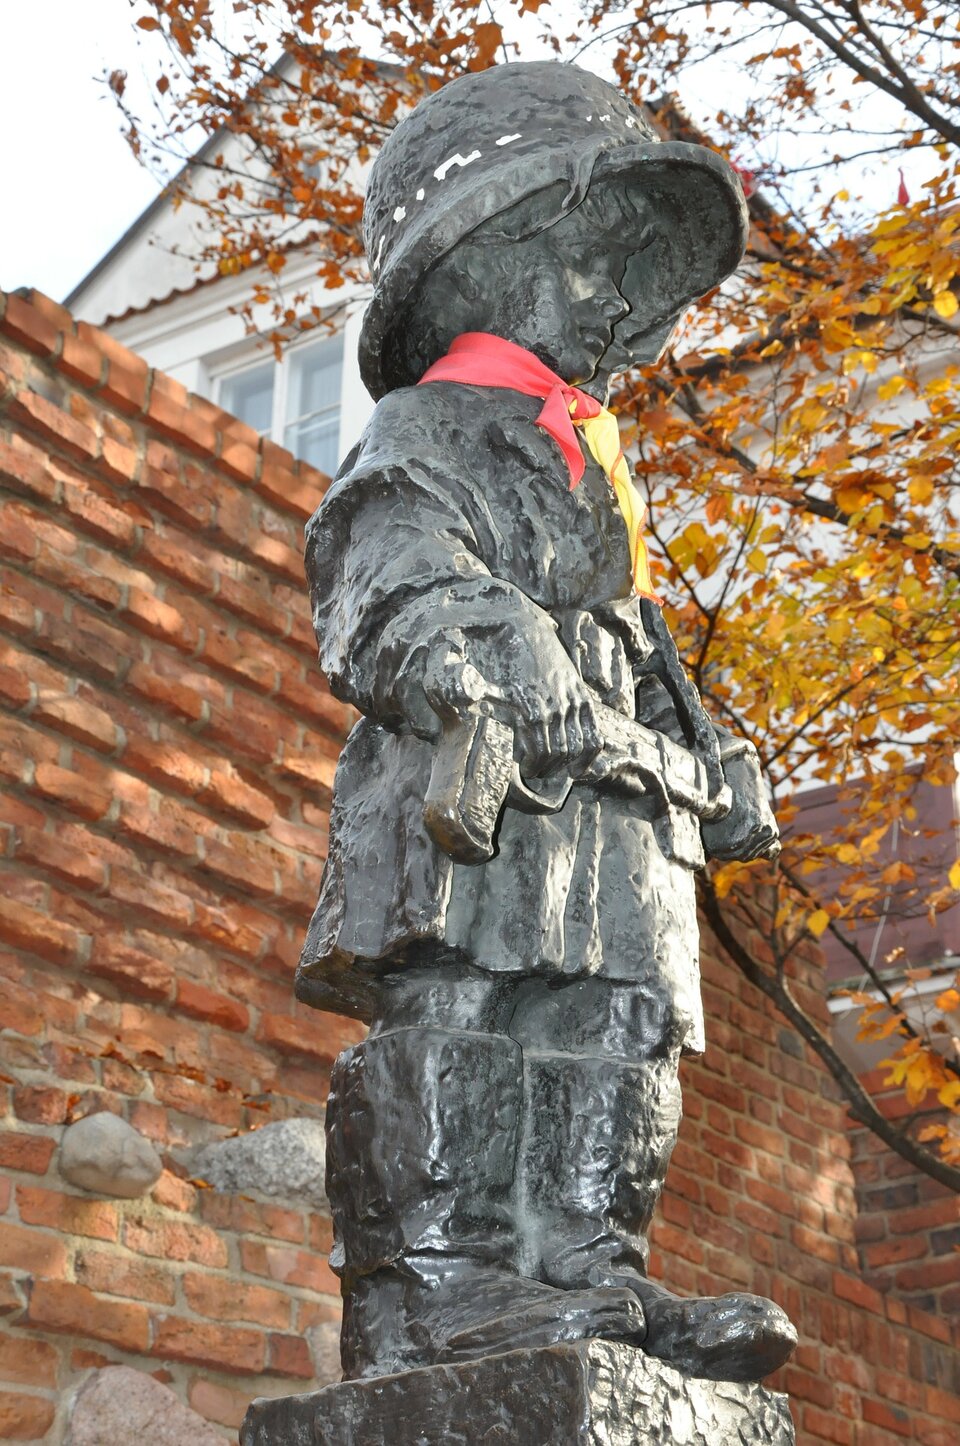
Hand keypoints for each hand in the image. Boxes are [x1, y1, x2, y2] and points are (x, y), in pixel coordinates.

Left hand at [421, 632, 601, 777]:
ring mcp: (572, 701)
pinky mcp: (582, 697)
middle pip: (558, 753)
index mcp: (531, 708)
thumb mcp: (481, 678)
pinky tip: (578, 767)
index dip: (533, 766)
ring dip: (566, 763)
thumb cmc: (499, 660)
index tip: (525, 770)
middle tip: (536, 771)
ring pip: (577, 746)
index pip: (540, 752)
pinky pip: (594, 734)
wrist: (525, 631)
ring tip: (554, 768)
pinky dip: (589, 755)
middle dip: (547, 767)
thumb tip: (462, 701)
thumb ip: (471, 691)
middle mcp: (554, 706)